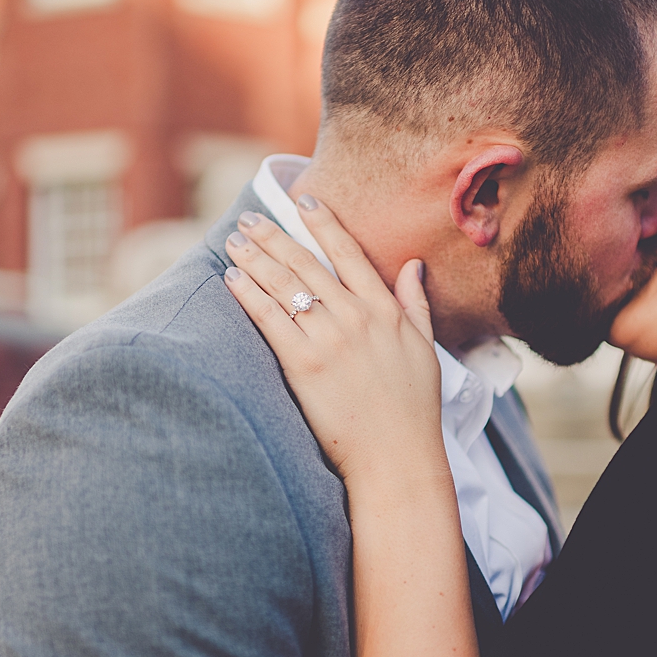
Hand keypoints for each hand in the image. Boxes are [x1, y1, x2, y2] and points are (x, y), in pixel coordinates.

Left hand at [222, 200, 441, 488]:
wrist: (397, 457)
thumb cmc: (413, 407)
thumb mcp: (424, 347)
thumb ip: (415, 301)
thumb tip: (414, 264)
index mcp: (384, 309)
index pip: (348, 252)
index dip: (323, 223)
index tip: (304, 200)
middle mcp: (356, 317)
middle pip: (306, 263)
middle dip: (274, 236)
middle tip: (249, 218)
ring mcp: (329, 339)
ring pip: (284, 285)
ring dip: (255, 258)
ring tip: (234, 241)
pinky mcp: (304, 365)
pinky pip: (270, 320)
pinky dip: (249, 295)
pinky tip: (232, 279)